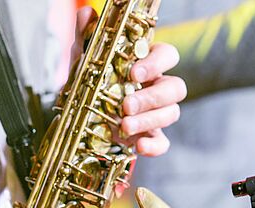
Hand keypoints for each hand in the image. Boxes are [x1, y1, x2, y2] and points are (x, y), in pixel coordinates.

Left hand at [72, 8, 185, 156]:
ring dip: (148, 120)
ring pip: (171, 114)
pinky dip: (154, 147)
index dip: (156, 64)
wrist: (79, 116)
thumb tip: (87, 14)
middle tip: (126, 105)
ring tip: (123, 125)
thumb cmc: (91, 82)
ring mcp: (157, 114)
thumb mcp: (85, 59)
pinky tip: (139, 147)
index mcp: (148, 63)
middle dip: (152, 97)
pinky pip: (163, 143)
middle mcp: (158, 87)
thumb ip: (87, 36)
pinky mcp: (151, 136)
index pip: (168, 56)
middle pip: (176, 88)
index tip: (134, 73)